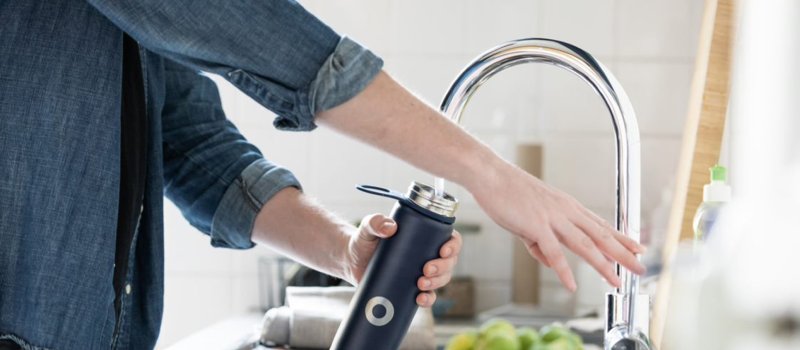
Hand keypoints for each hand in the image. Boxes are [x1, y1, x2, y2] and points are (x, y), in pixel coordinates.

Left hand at [344, 213, 462, 306]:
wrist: (352, 261)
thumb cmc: (364, 240)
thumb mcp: (368, 228)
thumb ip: (375, 222)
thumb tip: (390, 227)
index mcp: (426, 236)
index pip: (450, 238)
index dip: (453, 245)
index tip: (443, 251)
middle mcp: (428, 254)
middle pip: (449, 262)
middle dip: (443, 267)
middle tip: (426, 269)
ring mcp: (422, 273)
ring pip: (442, 279)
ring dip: (437, 283)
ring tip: (420, 284)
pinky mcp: (412, 289)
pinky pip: (428, 296)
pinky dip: (428, 299)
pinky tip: (419, 299)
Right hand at [471, 160, 645, 291]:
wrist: (490, 175)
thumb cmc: (507, 193)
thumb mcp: (529, 219)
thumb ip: (540, 242)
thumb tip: (549, 262)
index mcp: (567, 207)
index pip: (600, 224)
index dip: (621, 238)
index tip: (637, 247)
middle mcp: (566, 211)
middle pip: (601, 235)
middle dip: (623, 253)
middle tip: (641, 267)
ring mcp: (553, 218)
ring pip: (585, 245)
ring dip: (603, 265)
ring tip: (616, 281)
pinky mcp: (536, 225)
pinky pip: (554, 252)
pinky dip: (563, 270)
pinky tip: (571, 284)